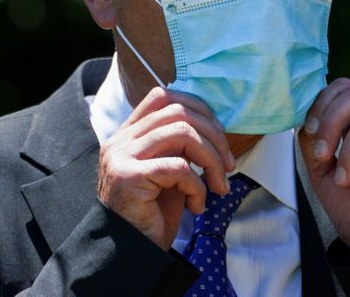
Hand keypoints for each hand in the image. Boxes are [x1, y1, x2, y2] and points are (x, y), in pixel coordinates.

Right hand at [97, 87, 235, 249]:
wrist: (130, 253)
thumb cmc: (153, 213)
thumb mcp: (169, 170)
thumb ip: (181, 145)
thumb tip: (215, 127)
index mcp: (128, 133)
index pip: (163, 96)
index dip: (197, 108)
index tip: (218, 135)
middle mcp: (121, 140)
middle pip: (178, 112)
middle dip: (214, 136)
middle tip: (228, 165)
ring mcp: (121, 156)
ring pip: (182, 133)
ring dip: (210, 159)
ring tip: (219, 185)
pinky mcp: (129, 177)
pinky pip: (178, 167)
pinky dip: (197, 186)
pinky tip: (197, 206)